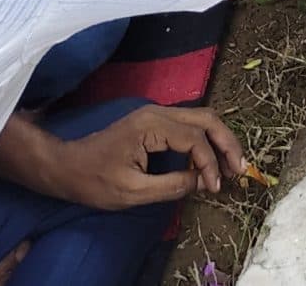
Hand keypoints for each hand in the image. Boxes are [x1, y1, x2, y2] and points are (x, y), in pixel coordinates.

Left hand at [26, 104, 250, 207]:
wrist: (66, 167)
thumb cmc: (95, 181)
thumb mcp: (133, 192)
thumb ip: (171, 186)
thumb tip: (201, 181)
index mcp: (151, 125)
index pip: (194, 139)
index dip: (210, 163)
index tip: (214, 188)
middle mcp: (158, 112)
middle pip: (206, 119)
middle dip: (227, 143)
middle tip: (239, 169)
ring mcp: (156, 115)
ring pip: (200, 119)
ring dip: (219, 140)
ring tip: (231, 166)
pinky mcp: (154, 123)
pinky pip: (189, 125)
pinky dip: (205, 141)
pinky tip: (210, 160)